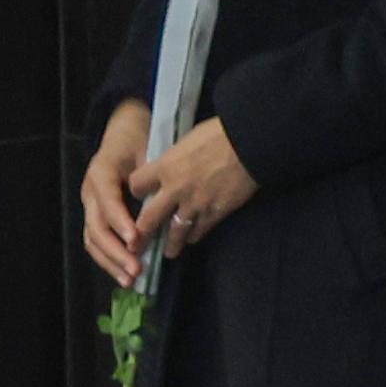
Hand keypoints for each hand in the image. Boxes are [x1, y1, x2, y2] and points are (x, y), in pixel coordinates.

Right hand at [78, 102, 152, 287]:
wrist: (125, 131)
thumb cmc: (140, 140)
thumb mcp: (147, 149)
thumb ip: (151, 176)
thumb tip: (161, 201)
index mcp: (101, 173)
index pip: (107, 201)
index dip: (120, 221)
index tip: (136, 239)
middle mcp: (90, 192)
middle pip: (96, 227)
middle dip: (116, 251)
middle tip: (136, 269)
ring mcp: (90, 206)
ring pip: (93, 240)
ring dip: (111, 262)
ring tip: (130, 280)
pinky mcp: (96, 217)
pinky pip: (97, 242)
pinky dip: (109, 260)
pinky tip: (124, 275)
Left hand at [128, 117, 260, 258]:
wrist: (249, 143)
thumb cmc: (218, 134)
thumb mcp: (186, 140)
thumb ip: (175, 158)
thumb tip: (172, 165)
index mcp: (165, 167)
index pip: (136, 186)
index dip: (136, 191)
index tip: (139, 194)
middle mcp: (175, 189)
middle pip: (148, 219)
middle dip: (142, 232)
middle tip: (137, 242)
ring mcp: (195, 204)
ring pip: (175, 232)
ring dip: (170, 244)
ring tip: (168, 252)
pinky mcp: (216, 212)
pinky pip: (200, 230)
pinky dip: (195, 235)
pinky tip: (193, 238)